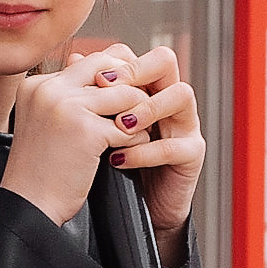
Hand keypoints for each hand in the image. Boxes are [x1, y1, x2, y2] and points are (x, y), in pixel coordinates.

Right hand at [2, 45, 156, 229]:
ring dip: (139, 116)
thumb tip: (113, 72)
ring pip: (127, 95)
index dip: (118, 78)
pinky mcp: (85, 130)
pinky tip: (128, 154)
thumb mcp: (48, 122)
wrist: (29, 206)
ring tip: (133, 136)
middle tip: (139, 114)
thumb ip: (71, 96)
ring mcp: (66, 106)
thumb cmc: (42, 170)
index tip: (128, 99)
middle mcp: (49, 89)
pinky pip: (130, 126)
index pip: (92, 61)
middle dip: (132, 89)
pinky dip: (137, 141)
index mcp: (38, 84)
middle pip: (111, 68)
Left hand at [106, 41, 205, 252]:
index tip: (91, 77)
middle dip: (137, 70)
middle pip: (166, 61)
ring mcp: (184, 126)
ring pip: (181, 94)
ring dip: (147, 107)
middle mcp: (168, 101)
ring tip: (119, 126)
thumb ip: (91, 97)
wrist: (131, 211)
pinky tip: (119, 159)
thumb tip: (74, 59)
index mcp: (146, 89)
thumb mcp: (96, 129)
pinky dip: (146, 151)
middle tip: (107, 87)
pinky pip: (176, 145)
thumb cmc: (112, 166)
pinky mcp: (192, 155)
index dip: (118, 60)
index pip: (139, 56)